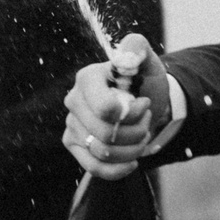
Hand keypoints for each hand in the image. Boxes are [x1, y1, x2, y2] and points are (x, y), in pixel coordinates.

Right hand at [64, 36, 175, 179]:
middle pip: (106, 134)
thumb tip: (131, 50)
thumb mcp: (147, 63)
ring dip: (132, 149)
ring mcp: (72, 125)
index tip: (144, 104)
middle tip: (146, 121)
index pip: (107, 110)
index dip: (133, 114)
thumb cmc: (144, 82)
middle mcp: (73, 101)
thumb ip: (138, 49)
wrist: (143, 104)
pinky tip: (132, 162)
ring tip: (141, 136)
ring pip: (103, 152)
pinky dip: (118, 169)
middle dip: (136, 132)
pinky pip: (94, 167)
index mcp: (87, 79)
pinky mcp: (75, 146)